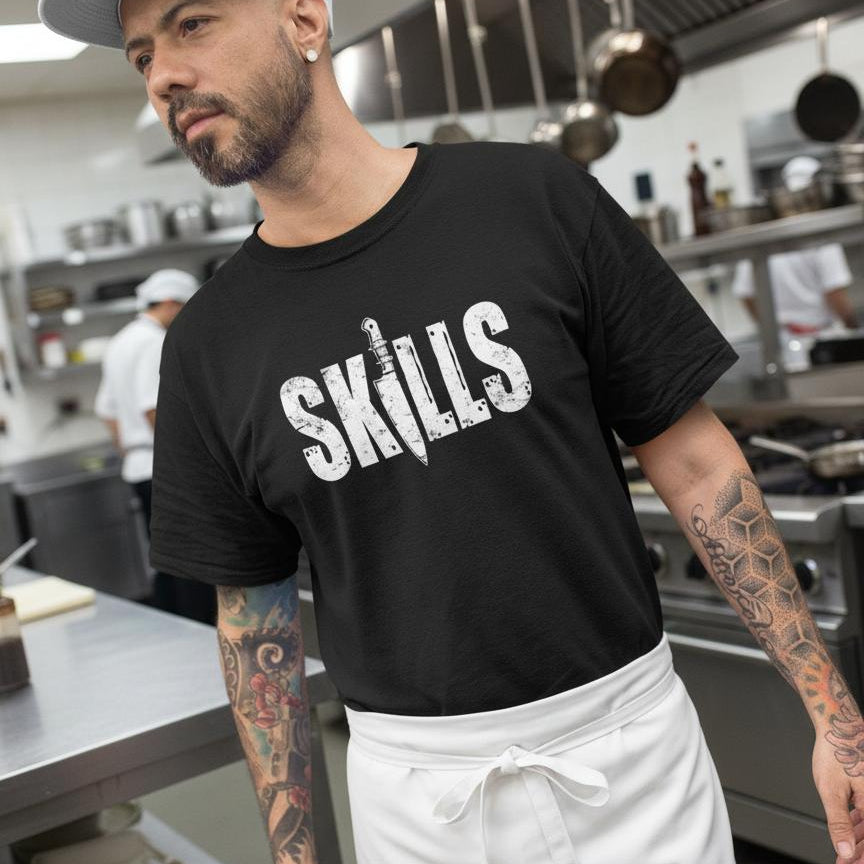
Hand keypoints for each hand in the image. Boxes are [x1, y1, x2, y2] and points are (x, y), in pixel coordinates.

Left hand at [813, 729, 863, 862]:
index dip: (862, 857)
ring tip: (845, 854)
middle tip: (845, 863)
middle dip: (859, 852)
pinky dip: (858, 826)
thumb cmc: (835, 752)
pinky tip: (851, 834)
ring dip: (859, 842)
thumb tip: (845, 850)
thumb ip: (839, 822)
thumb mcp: (831, 790)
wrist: (839, 725)